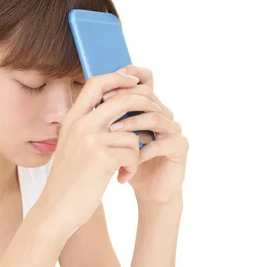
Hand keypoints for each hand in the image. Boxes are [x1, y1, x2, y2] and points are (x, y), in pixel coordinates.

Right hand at [39, 67, 161, 233]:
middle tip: (155, 114)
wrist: (56, 209)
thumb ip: (88, 126)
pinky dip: (132, 167)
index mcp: (71, 119)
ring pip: (132, 132)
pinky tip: (122, 178)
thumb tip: (117, 109)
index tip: (133, 81)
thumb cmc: (68, 180)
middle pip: (121, 99)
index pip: (96, 83)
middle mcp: (79, 125)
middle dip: (144, 104)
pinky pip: (132, 153)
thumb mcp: (72, 146)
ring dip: (136, 152)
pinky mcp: (101, 158)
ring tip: (126, 167)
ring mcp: (90, 140)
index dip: (117, 77)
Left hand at [101, 65, 188, 206]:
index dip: (128, 75)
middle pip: (148, 95)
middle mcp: (163, 113)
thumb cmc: (126, 161)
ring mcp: (173, 129)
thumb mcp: (113, 136)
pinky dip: (141, 151)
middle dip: (123, 99)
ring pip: (155, 116)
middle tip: (103, 105)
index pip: (145, 79)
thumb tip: (87, 93)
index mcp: (148, 106)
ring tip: (112, 132)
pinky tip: (126, 158)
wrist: (147, 190)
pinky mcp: (180, 147)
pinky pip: (161, 143)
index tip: (105, 85)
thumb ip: (107, 115)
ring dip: (131, 123)